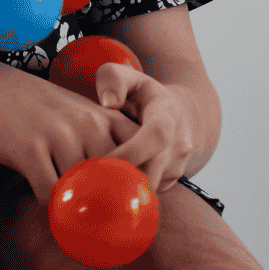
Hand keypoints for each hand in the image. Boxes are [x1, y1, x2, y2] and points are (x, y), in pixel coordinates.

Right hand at [0, 57, 143, 208]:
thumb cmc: (37, 110)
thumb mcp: (79, 115)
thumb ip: (106, 144)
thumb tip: (129, 192)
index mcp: (104, 116)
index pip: (141, 159)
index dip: (138, 188)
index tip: (128, 207)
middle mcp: (88, 124)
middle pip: (115, 182)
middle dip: (109, 207)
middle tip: (101, 223)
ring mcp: (59, 135)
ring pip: (83, 192)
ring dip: (76, 206)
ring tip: (70, 209)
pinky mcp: (30, 150)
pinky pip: (51, 194)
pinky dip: (50, 204)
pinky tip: (44, 195)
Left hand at [95, 61, 194, 194]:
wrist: (178, 113)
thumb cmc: (142, 93)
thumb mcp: (128, 75)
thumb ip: (113, 79)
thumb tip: (108, 103)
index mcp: (167, 115)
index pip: (157, 135)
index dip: (134, 151)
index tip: (105, 162)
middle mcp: (179, 144)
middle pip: (154, 169)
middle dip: (122, 180)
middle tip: (89, 185)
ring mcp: (178, 166)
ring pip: (150, 186)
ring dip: (123, 190)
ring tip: (92, 189)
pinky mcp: (170, 182)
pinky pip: (148, 193)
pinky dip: (128, 194)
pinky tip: (106, 189)